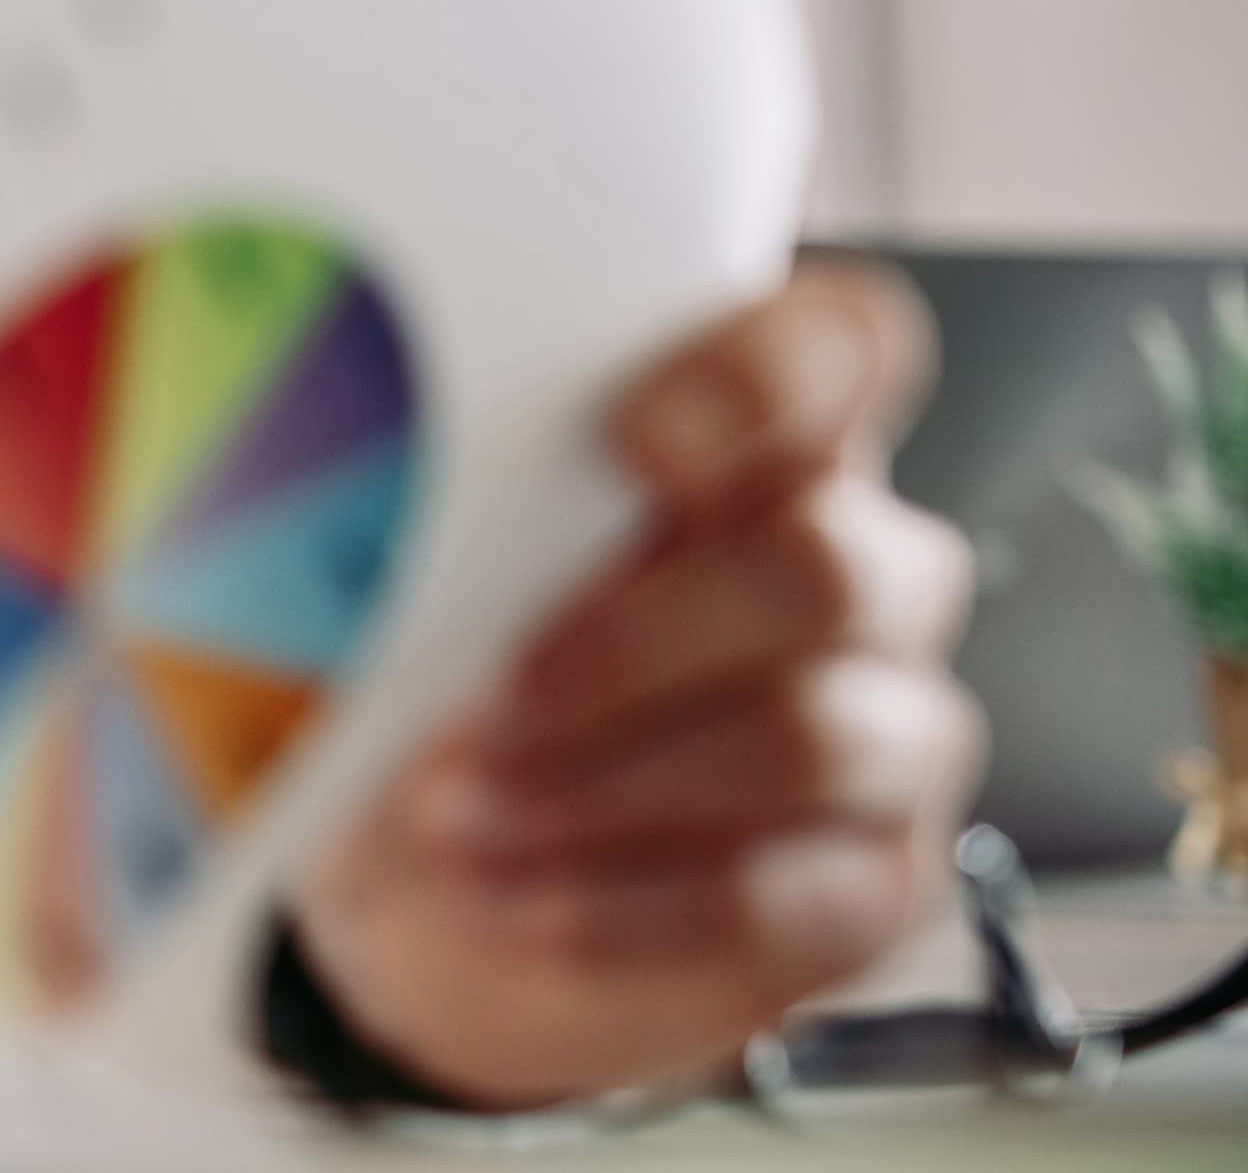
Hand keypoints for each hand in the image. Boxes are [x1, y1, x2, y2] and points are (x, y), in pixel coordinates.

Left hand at [285, 256, 982, 1107]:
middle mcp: (857, 572)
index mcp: (757, 446)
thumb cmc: (434, 682)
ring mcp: (886, 730)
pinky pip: (781, 893)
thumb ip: (445, 505)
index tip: (632, 440)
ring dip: (607, 778)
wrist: (431, 881)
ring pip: (808, 734)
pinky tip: (511, 895)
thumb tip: (361, 489)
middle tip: (490, 689)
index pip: (844, 347)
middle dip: (635, 637)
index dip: (765, 378)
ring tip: (460, 810)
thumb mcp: (415, 575)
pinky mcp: (870, 884)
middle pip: (825, 565)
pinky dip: (621, 899)